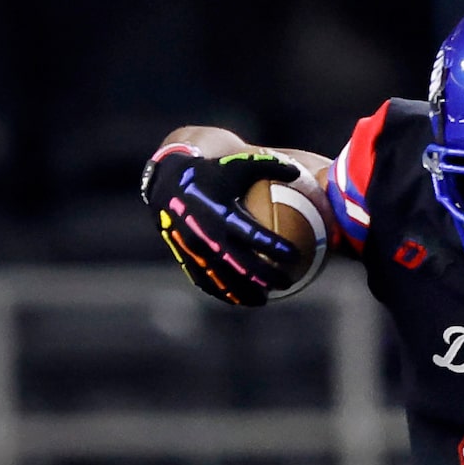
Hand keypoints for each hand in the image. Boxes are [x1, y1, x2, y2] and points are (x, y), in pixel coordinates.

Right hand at [142, 147, 303, 306]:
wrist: (167, 182)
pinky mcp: (188, 258)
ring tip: (265, 298)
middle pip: (244, 265)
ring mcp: (197, 250)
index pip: (254, 235)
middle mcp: (209, 235)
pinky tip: (241, 300)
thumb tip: (296, 173)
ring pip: (226, 280)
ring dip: (247, 292)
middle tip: (287, 282)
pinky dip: (225, 293)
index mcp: (222, 213)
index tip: (295, 257)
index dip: (275, 247)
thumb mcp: (237, 164)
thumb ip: (268, 166)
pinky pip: (208, 282)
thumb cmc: (209, 171)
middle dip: (268, 277)